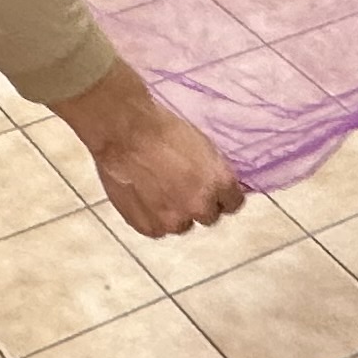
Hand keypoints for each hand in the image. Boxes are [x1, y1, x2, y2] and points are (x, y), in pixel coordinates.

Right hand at [50, 64, 244, 235]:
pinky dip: (150, 216)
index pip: (233, 203)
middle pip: (208, 216)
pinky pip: (155, 228)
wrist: (124, 132)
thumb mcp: (202, 144)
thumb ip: (213, 172)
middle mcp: (200, 206)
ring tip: (157, 190)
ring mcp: (173, 220)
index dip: (222, 195)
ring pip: (180, 225)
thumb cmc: (162, 128)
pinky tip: (142, 196)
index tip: (212, 188)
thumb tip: (218, 185)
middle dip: (198, 204)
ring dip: (174, 213)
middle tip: (181, 187)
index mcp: (219, 183)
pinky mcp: (147, 227)